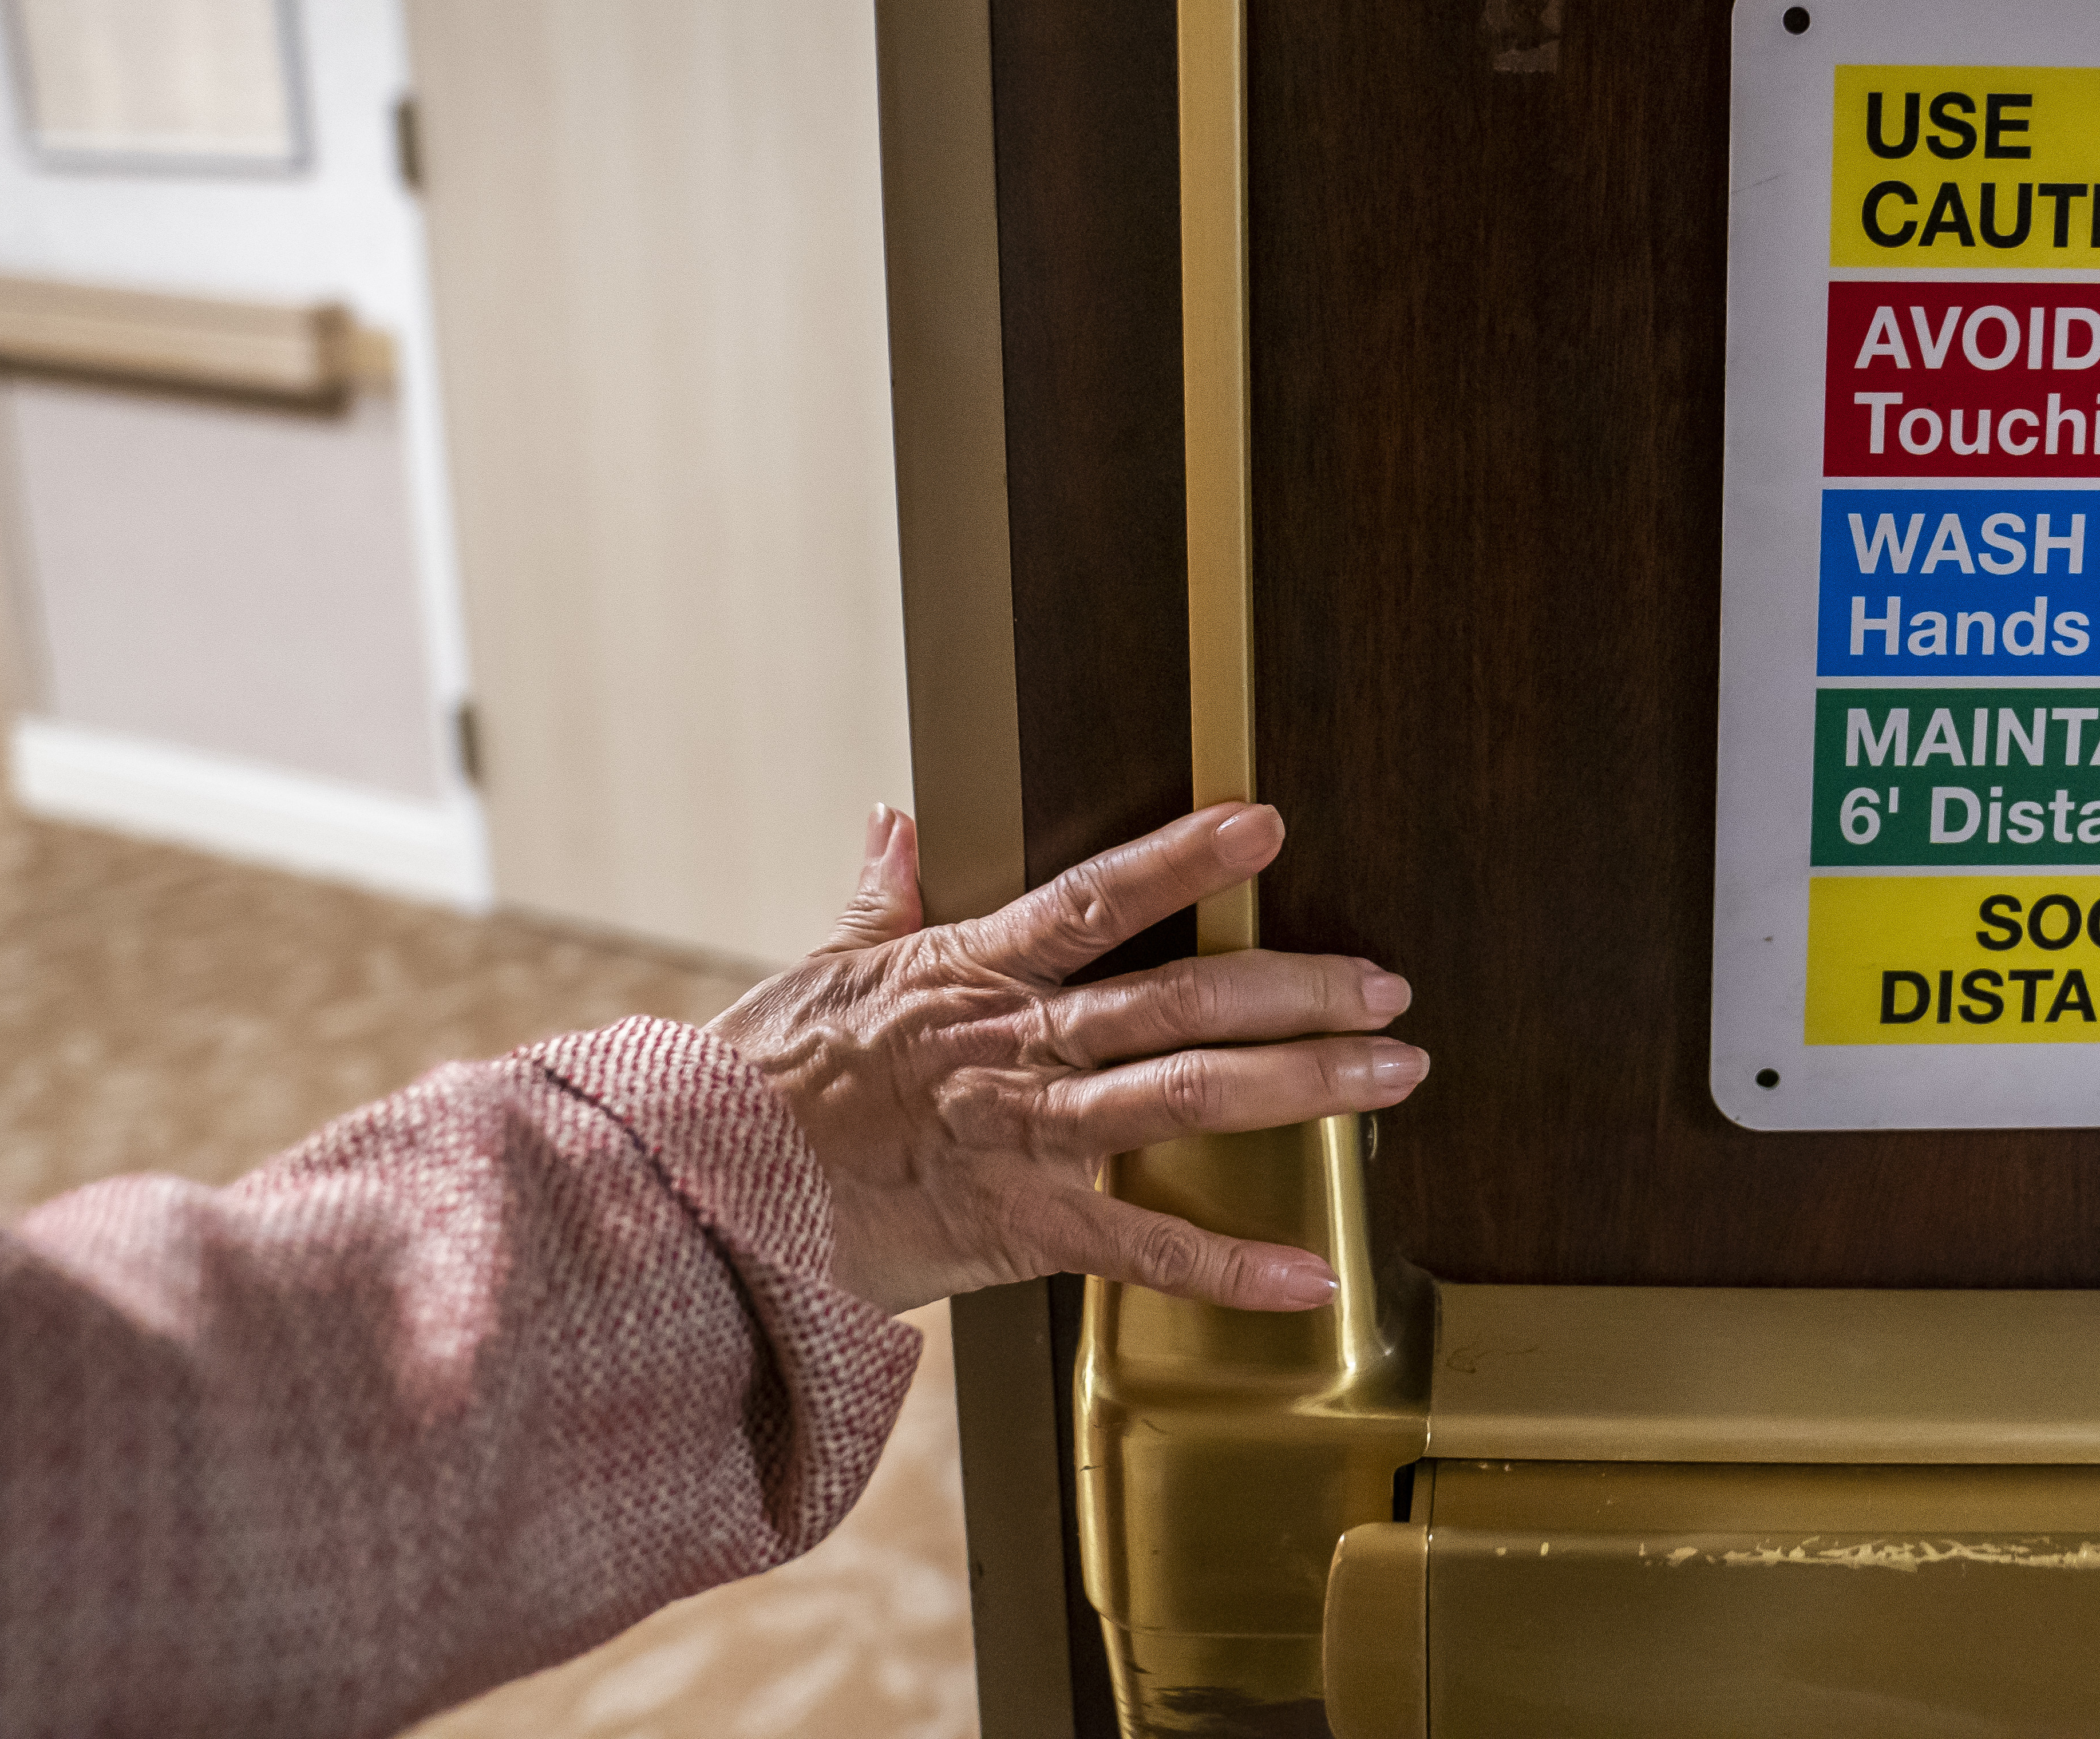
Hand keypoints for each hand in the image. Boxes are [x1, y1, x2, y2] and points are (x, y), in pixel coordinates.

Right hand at [708, 802, 1423, 1315]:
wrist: (707, 1196)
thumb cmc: (757, 1086)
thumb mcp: (818, 975)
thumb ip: (874, 899)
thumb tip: (891, 824)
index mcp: (970, 974)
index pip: (1094, 897)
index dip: (1183, 859)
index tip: (1264, 824)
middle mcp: (1013, 1046)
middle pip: (1179, 1000)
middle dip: (1297, 990)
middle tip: (1387, 986)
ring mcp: (1022, 1136)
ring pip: (1186, 1096)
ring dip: (1302, 1084)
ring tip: (1392, 1071)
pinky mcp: (1018, 1229)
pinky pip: (1142, 1245)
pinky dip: (1232, 1265)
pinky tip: (1311, 1275)